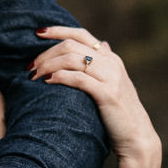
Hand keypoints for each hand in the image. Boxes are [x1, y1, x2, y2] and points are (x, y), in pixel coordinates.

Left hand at [31, 28, 160, 167]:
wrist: (137, 137)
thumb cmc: (119, 112)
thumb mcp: (114, 82)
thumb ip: (105, 64)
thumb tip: (102, 44)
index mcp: (110, 58)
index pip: (80, 34)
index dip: (57, 30)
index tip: (37, 33)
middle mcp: (111, 63)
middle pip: (71, 45)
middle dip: (46, 53)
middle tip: (30, 67)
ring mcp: (111, 77)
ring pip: (72, 59)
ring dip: (48, 65)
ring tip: (34, 76)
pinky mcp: (108, 93)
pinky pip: (78, 78)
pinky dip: (59, 77)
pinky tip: (47, 82)